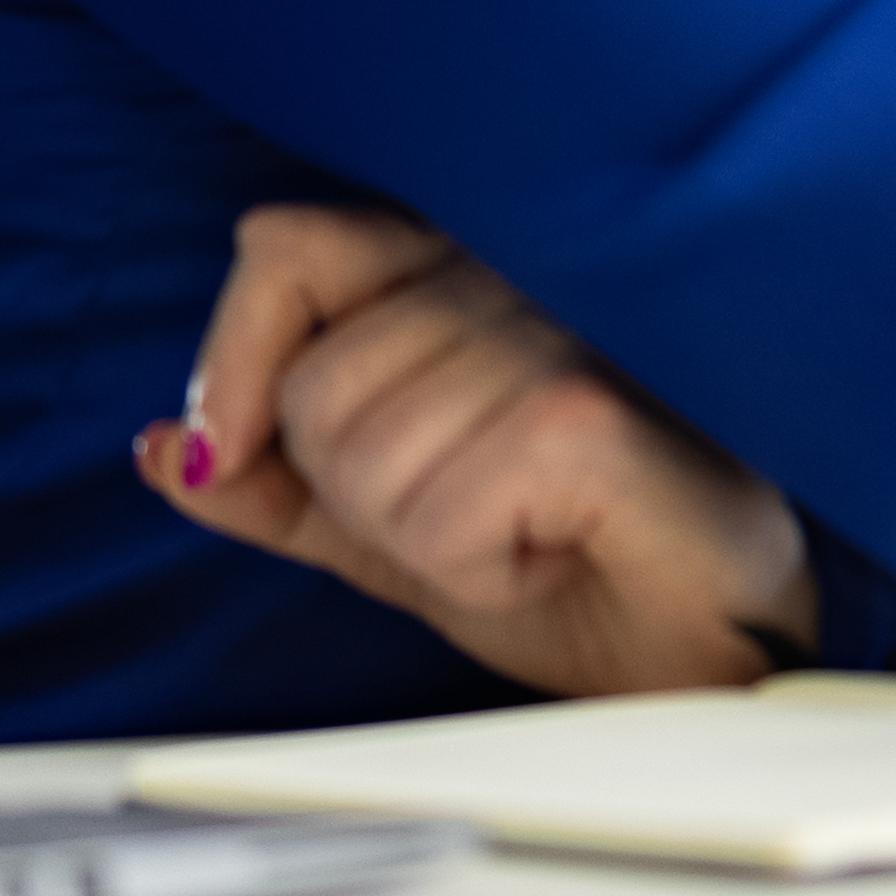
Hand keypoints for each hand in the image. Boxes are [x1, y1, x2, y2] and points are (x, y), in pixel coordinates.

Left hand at [142, 205, 817, 700]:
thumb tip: (167, 447)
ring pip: (358, 453)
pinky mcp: (585, 414)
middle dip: (358, 493)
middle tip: (476, 516)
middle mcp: (526, 263)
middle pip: (311, 383)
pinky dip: (472, 569)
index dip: (238, 361)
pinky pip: (425, 515)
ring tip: (527, 531)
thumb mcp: (398, 526)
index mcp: (474, 261)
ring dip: (423, 539)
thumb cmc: (594, 564)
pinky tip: (556, 552)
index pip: (286, 246)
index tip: (241, 452)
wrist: (728, 650)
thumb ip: (280, 481)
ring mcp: (565, 327)